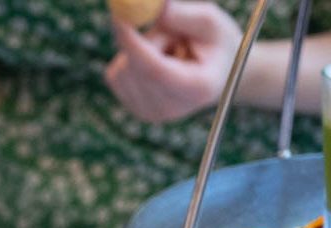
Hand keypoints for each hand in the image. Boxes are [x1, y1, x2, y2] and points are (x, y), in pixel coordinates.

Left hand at [105, 1, 242, 122]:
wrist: (215, 76)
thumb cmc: (214, 44)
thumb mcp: (209, 21)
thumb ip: (182, 15)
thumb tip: (151, 7)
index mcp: (196, 88)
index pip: (155, 71)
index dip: (133, 43)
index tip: (120, 16)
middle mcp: (172, 109)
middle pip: (135, 70)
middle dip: (139, 39)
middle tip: (164, 28)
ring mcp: (151, 114)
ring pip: (122, 70)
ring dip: (138, 50)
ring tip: (167, 51)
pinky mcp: (135, 110)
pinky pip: (115, 76)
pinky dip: (129, 61)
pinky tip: (154, 63)